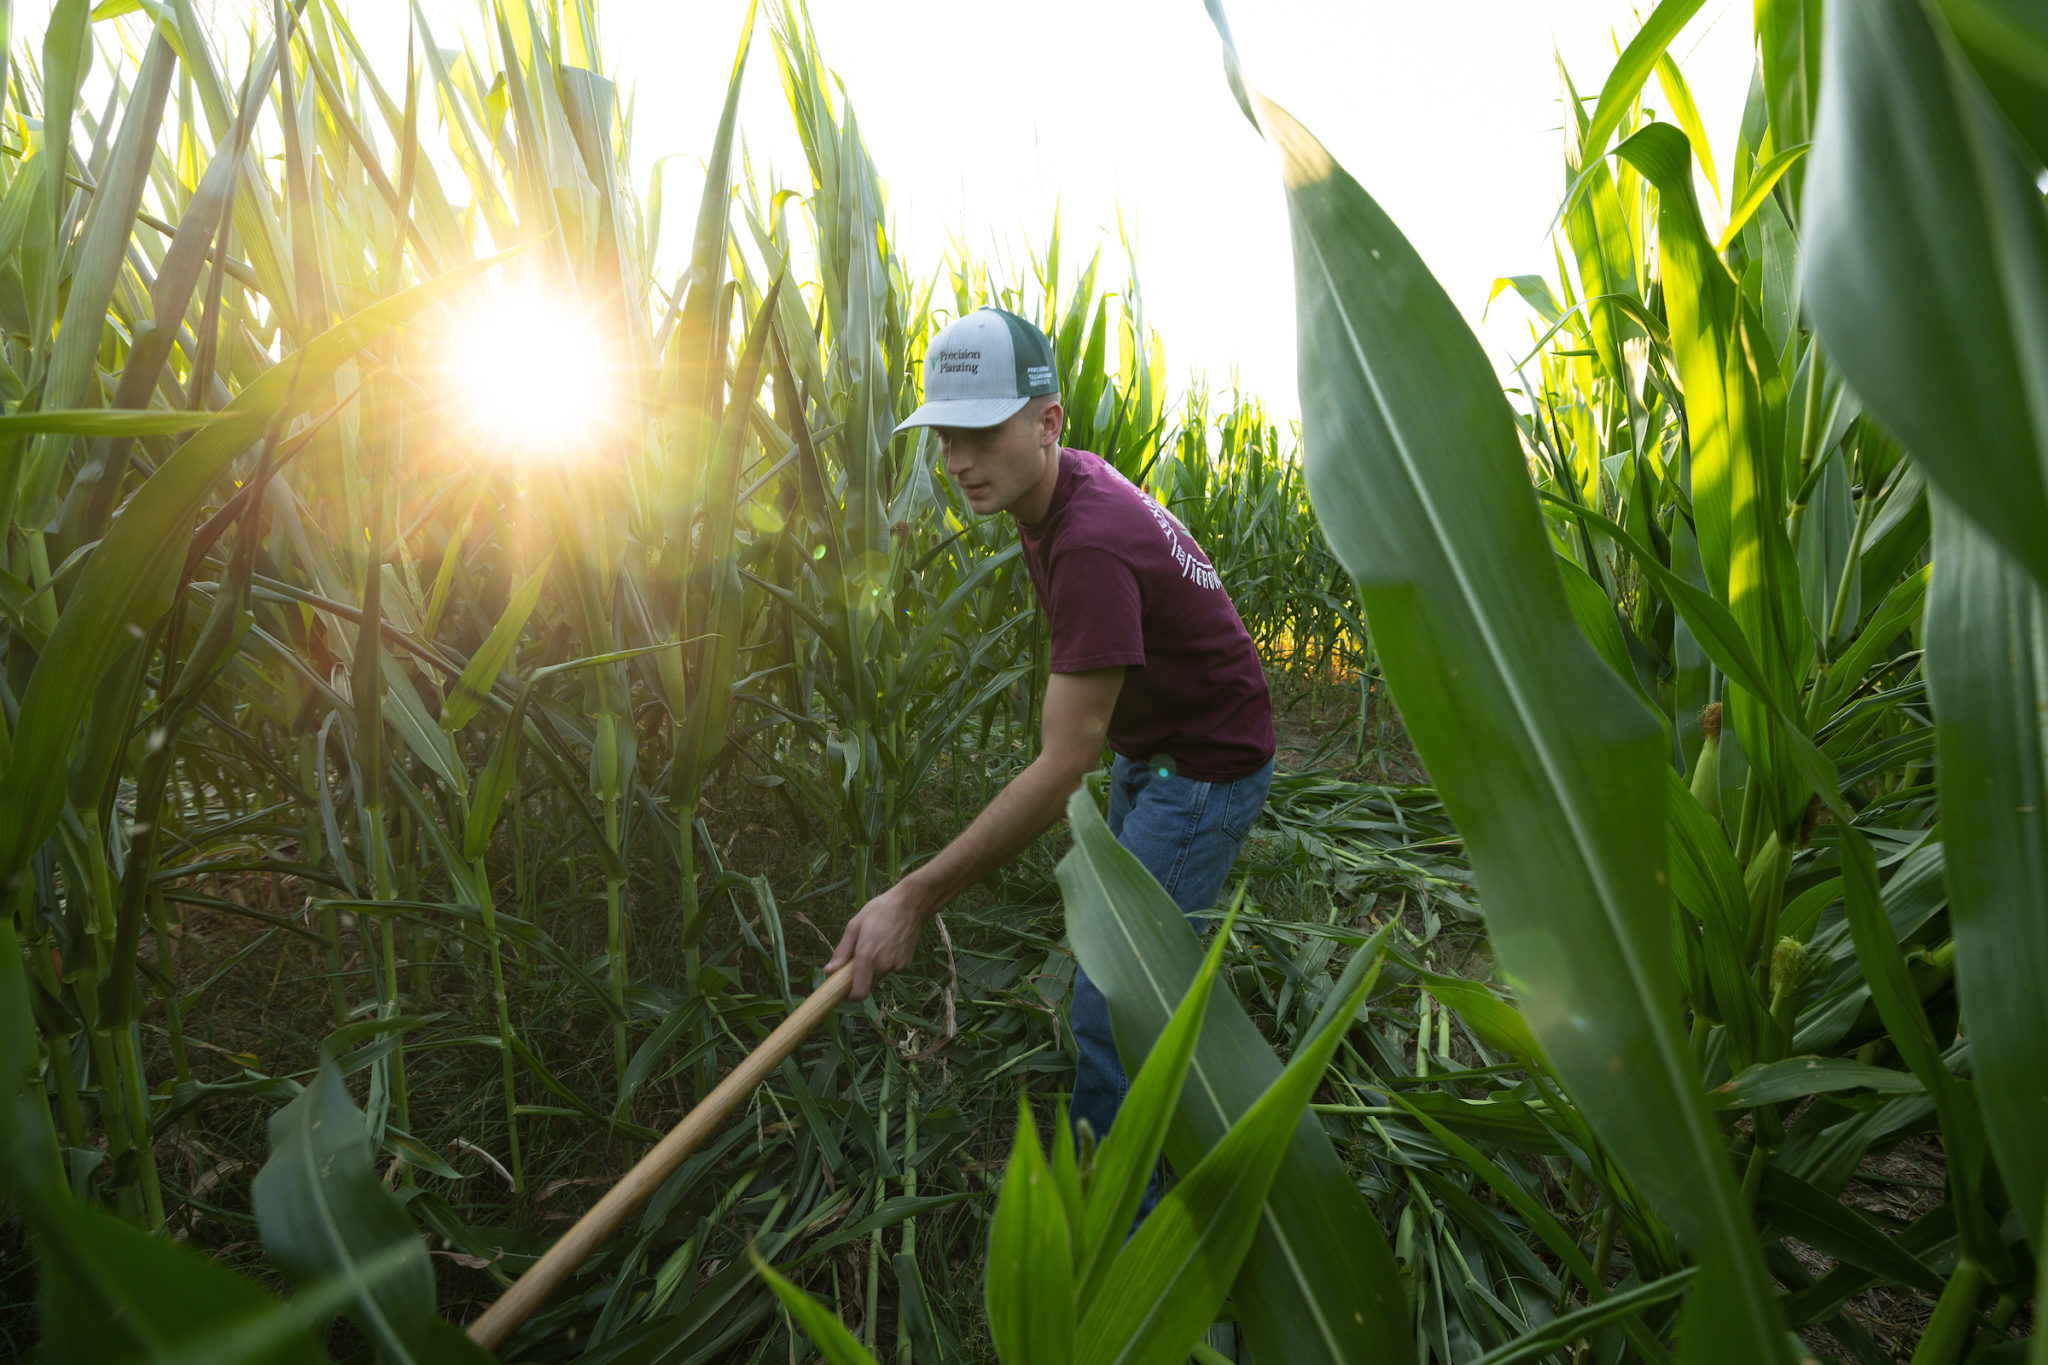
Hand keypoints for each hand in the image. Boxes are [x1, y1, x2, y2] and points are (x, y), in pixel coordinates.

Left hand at [826, 881, 929, 999]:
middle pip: (867, 984)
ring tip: (876, 943)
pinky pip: (890, 969)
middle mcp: (883, 966)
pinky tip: (888, 943)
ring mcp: (897, 966)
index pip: (859, 993)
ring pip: (879, 975)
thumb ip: (842, 951)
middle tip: (858, 956)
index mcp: (868, 957)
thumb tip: (829, 971)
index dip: (850, 996)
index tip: (844, 987)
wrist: (912, 904)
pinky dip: (885, 962)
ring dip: (873, 967)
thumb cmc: (880, 910)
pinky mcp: (906, 963)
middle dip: (860, 976)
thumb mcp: (855, 925)